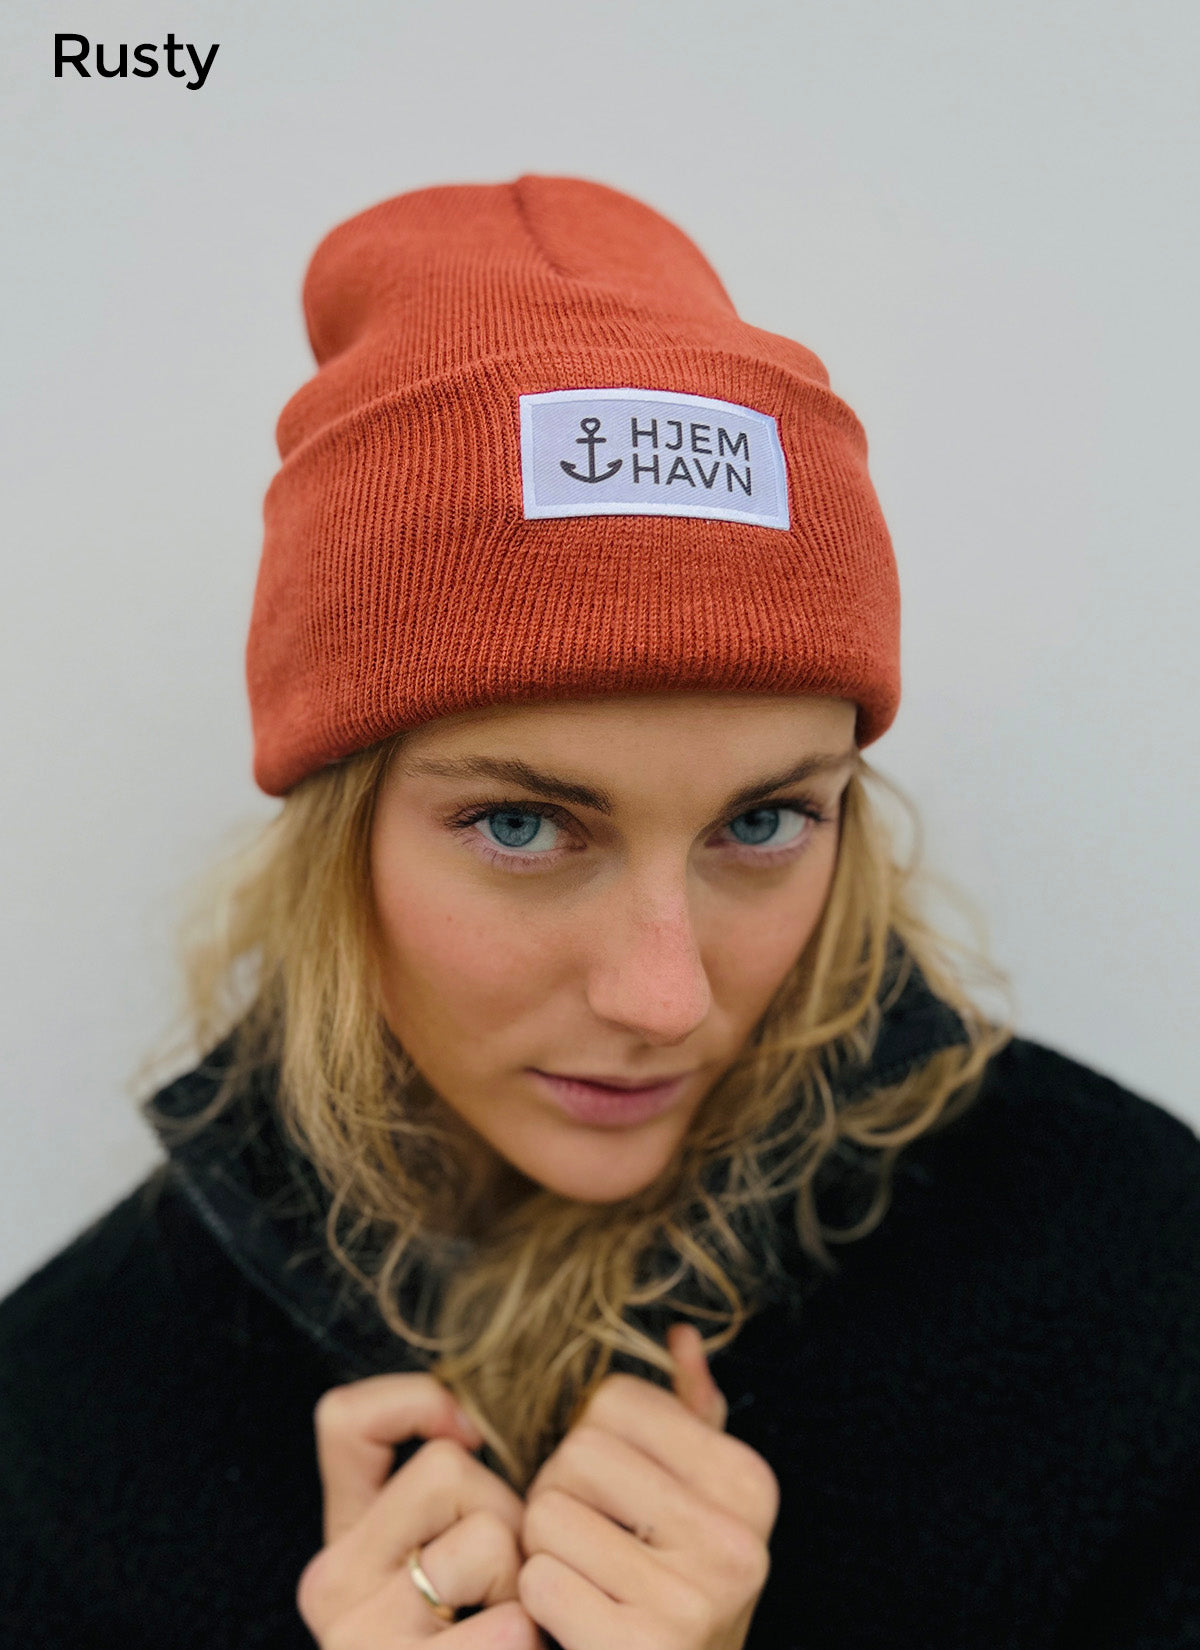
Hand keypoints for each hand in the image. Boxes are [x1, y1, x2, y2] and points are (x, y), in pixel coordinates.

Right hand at [296, 1371, 542, 1645]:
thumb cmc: (487, 1644)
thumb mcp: (455, 1564)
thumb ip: (444, 1489)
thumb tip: (463, 1421)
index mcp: (338, 1549)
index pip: (344, 1421)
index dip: (414, 1403)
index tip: (466, 1437)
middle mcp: (329, 1591)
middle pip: (449, 1470)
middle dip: (504, 1515)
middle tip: (497, 1590)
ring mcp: (361, 1643)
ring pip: (490, 1534)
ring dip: (526, 1580)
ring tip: (509, 1635)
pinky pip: (513, 1619)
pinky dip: (536, 1642)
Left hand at [516, 1322, 778, 1649]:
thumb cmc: (670, 1594)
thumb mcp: (696, 1508)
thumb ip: (690, 1421)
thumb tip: (680, 1336)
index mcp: (750, 1485)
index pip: (616, 1400)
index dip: (590, 1441)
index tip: (612, 1495)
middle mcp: (735, 1540)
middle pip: (578, 1453)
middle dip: (558, 1495)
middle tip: (584, 1543)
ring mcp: (693, 1601)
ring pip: (547, 1514)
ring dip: (542, 1550)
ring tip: (579, 1580)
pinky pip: (539, 1582)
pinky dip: (538, 1602)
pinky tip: (572, 1622)